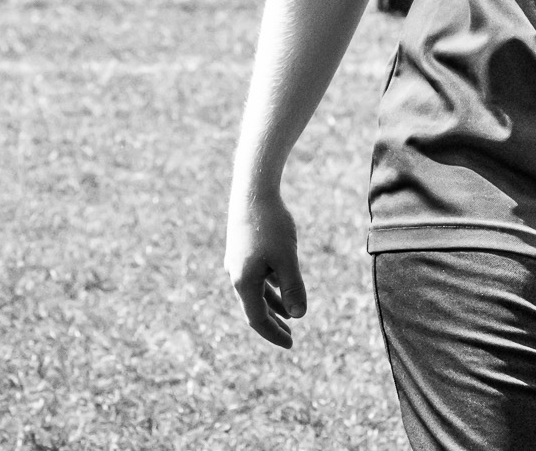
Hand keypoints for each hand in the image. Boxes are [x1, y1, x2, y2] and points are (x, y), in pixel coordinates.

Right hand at [226, 187, 306, 347]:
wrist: (253, 192)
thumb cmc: (271, 225)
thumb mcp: (286, 258)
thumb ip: (292, 287)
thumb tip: (299, 315)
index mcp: (244, 281)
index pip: (257, 318)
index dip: (274, 333)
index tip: (291, 344)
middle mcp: (236, 275)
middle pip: (254, 308)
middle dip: (273, 324)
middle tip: (289, 339)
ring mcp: (238, 262)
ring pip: (256, 292)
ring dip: (273, 305)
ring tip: (291, 317)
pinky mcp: (244, 250)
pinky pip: (257, 277)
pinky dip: (270, 287)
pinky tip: (282, 287)